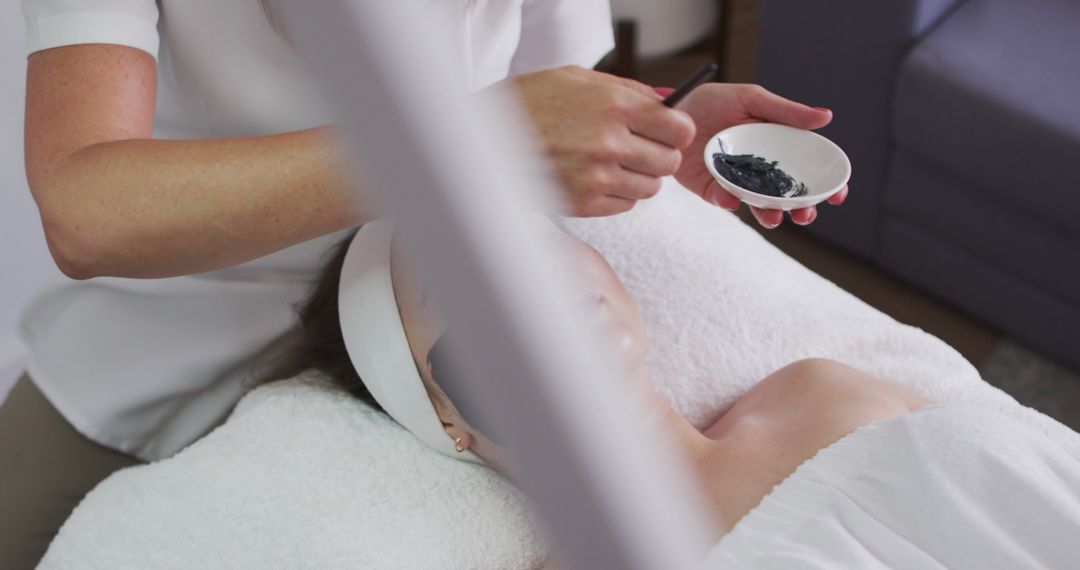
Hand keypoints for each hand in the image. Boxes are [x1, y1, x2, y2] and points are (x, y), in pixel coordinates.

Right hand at [505, 66, 695, 216]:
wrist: (483, 137)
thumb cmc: (528, 103)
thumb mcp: (578, 79)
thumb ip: (629, 91)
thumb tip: (668, 103)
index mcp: (614, 106)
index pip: (678, 129)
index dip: (677, 130)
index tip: (669, 130)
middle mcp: (609, 143)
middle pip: (668, 161)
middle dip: (659, 154)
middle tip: (640, 147)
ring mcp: (597, 176)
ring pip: (650, 187)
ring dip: (639, 176)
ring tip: (612, 162)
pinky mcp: (583, 203)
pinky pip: (625, 204)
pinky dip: (617, 194)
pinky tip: (596, 177)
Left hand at [671, 84, 848, 227]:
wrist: (670, 112)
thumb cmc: (712, 101)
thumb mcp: (751, 100)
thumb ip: (786, 112)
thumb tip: (826, 117)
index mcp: (775, 146)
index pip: (806, 167)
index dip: (825, 183)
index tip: (838, 194)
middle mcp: (759, 168)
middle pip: (788, 195)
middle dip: (801, 209)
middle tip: (807, 214)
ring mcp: (736, 181)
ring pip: (760, 206)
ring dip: (771, 215)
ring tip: (776, 217)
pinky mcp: (710, 189)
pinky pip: (724, 200)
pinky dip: (729, 201)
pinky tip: (731, 198)